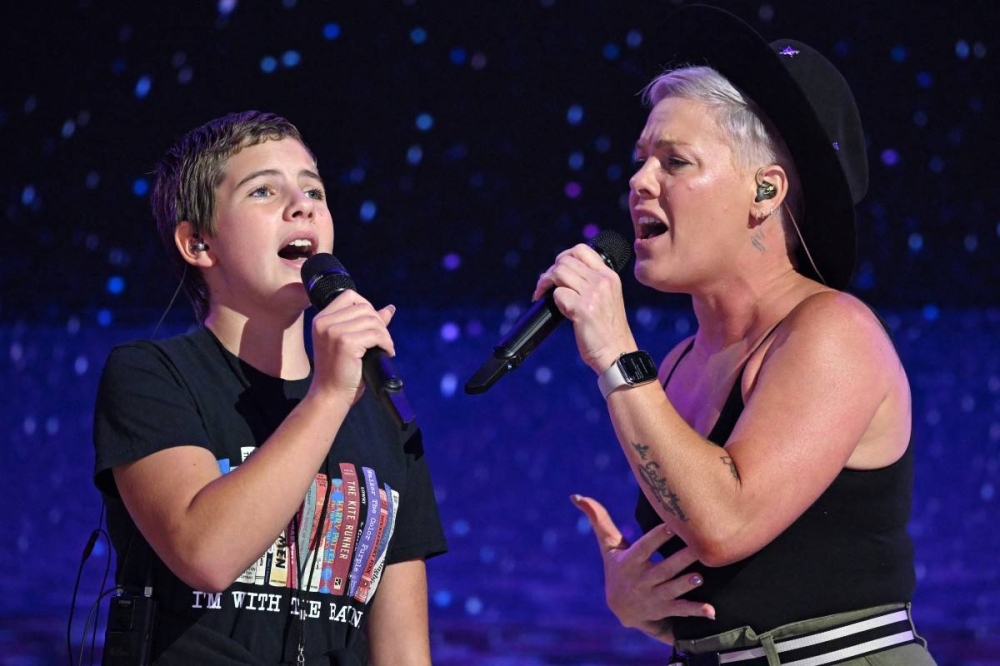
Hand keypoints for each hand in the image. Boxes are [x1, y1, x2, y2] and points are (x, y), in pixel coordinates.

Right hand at [309, 289, 395, 403]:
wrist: (330, 394)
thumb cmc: (340, 371)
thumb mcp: (350, 341)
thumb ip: (366, 323)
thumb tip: (390, 308)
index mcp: (321, 319)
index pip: (350, 296)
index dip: (367, 307)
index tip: (373, 325)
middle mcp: (324, 322)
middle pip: (364, 307)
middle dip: (379, 323)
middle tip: (383, 341)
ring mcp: (334, 331)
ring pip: (372, 320)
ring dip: (385, 335)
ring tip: (385, 348)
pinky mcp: (346, 342)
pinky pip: (376, 334)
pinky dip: (386, 343)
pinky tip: (386, 353)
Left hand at [532, 244, 634, 373]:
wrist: (616, 353)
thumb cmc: (608, 331)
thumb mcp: (608, 299)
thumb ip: (593, 284)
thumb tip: (563, 273)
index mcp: (609, 276)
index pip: (582, 250)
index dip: (564, 257)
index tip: (557, 270)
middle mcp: (603, 281)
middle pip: (566, 260)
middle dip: (550, 271)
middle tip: (544, 285)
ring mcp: (593, 294)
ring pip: (559, 273)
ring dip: (545, 283)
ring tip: (542, 294)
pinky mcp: (582, 308)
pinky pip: (558, 294)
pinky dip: (553, 301)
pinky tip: (558, 311)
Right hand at [571, 494, 714, 642]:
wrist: (622, 610)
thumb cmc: (618, 568)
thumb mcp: (608, 547)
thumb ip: (599, 520)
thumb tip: (575, 496)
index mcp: (630, 562)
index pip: (644, 548)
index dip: (656, 538)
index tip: (671, 526)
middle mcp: (642, 580)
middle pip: (663, 570)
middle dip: (680, 561)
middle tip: (698, 549)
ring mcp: (655, 597)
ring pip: (673, 591)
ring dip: (686, 585)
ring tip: (701, 576)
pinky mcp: (666, 610)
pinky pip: (681, 611)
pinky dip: (696, 611)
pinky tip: (711, 611)